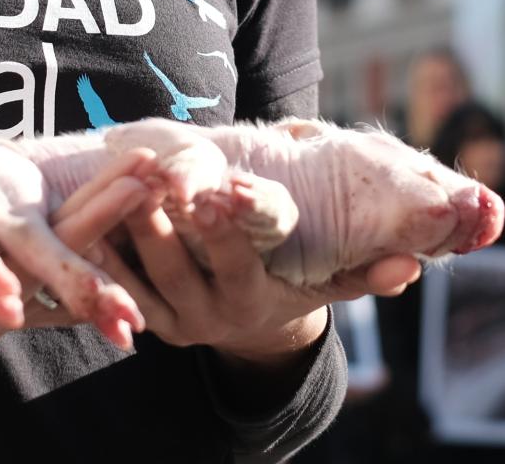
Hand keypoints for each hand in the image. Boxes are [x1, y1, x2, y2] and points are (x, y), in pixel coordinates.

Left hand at [91, 179, 421, 365]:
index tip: (220, 189)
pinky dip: (103, 249)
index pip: (240, 261)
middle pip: (178, 265)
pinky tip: (93, 206)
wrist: (256, 331)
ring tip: (122, 177)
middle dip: (164, 221)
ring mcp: (174, 319)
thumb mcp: (332, 284)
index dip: (229, 227)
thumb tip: (411, 266)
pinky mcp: (146, 318)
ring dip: (127, 227)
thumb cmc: (299, 285)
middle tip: (152, 174)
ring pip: (139, 274)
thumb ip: (367, 274)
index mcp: (256, 299)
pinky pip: (115, 285)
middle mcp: (212, 313)